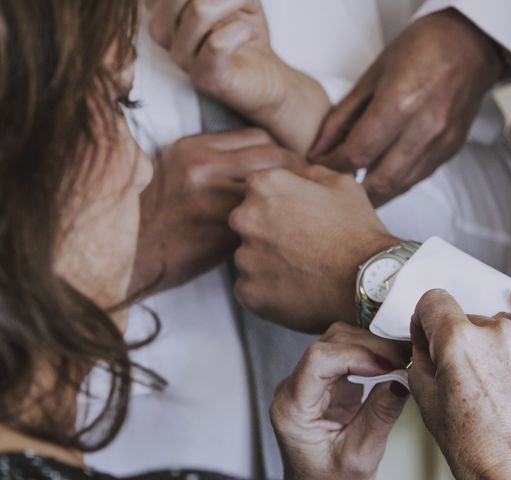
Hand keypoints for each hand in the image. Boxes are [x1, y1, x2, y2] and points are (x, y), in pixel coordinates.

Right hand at [130, 129, 303, 294]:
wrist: (133, 256)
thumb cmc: (158, 216)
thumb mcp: (176, 172)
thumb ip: (216, 160)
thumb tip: (264, 160)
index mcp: (191, 148)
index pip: (256, 135)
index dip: (279, 152)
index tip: (291, 168)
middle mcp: (201, 167)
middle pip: (272, 155)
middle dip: (296, 170)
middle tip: (308, 187)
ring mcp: (210, 200)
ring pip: (274, 188)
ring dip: (293, 197)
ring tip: (303, 209)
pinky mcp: (220, 233)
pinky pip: (265, 220)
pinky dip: (279, 223)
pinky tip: (286, 230)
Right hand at [148, 0, 328, 151]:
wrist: (265, 75)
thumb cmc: (244, 33)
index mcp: (164, 12)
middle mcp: (166, 36)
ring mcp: (183, 59)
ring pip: (198, 11)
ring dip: (236, 0)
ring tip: (252, 8)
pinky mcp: (204, 77)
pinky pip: (216, 43)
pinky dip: (242, 30)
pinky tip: (251, 33)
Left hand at [229, 165, 398, 331]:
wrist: (367, 279)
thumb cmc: (357, 232)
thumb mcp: (341, 183)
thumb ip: (308, 172)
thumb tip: (297, 173)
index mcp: (265, 186)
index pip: (256, 189)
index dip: (279, 203)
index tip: (296, 216)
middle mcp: (246, 218)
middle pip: (248, 222)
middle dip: (268, 231)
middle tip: (300, 244)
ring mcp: (245, 258)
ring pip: (248, 257)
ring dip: (267, 261)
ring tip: (302, 268)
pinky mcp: (248, 292)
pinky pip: (250, 288)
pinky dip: (268, 290)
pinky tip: (295, 288)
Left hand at [271, 322, 409, 479]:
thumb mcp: (360, 456)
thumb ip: (380, 416)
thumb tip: (401, 380)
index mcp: (292, 409)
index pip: (318, 360)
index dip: (355, 355)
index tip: (387, 365)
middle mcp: (293, 389)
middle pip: (329, 344)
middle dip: (370, 347)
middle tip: (403, 359)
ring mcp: (308, 382)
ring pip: (337, 341)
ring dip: (371, 347)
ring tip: (400, 361)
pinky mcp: (324, 381)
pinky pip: (345, 353)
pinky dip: (370, 354)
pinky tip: (389, 364)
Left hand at [310, 9, 502, 205]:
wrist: (470, 44)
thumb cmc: (421, 49)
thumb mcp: (372, 76)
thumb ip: (342, 117)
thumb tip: (319, 148)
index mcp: (399, 104)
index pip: (357, 153)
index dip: (333, 165)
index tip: (322, 164)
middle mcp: (423, 128)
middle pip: (380, 181)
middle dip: (353, 190)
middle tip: (336, 185)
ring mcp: (441, 142)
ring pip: (401, 186)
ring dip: (375, 192)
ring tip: (356, 185)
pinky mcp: (451, 150)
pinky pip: (418, 177)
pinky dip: (397, 181)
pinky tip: (383, 173)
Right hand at [408, 289, 510, 479]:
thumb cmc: (478, 452)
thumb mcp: (427, 403)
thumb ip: (419, 357)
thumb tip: (422, 335)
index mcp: (457, 343)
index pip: (433, 301)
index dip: (425, 318)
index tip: (429, 329)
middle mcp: (495, 335)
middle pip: (466, 317)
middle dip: (459, 339)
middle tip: (464, 374)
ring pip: (500, 323)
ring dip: (492, 340)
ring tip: (496, 377)